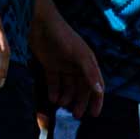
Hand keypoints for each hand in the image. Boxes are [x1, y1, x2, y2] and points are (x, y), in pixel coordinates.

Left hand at [34, 1, 104, 118]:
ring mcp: (63, 65)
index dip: (96, 100)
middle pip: (81, 89)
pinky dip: (54, 91)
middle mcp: (77, 65)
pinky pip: (54, 82)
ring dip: (66, 97)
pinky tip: (52, 98)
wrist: (40, 23)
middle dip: (79, 102)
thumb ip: (90, 72)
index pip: (95, 85)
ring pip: (67, 87)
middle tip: (75, 115)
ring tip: (61, 105)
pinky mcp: (50, 65)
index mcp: (88, 62)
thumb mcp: (79, 55)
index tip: (94, 115)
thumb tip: (100, 90)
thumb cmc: (63, 36)